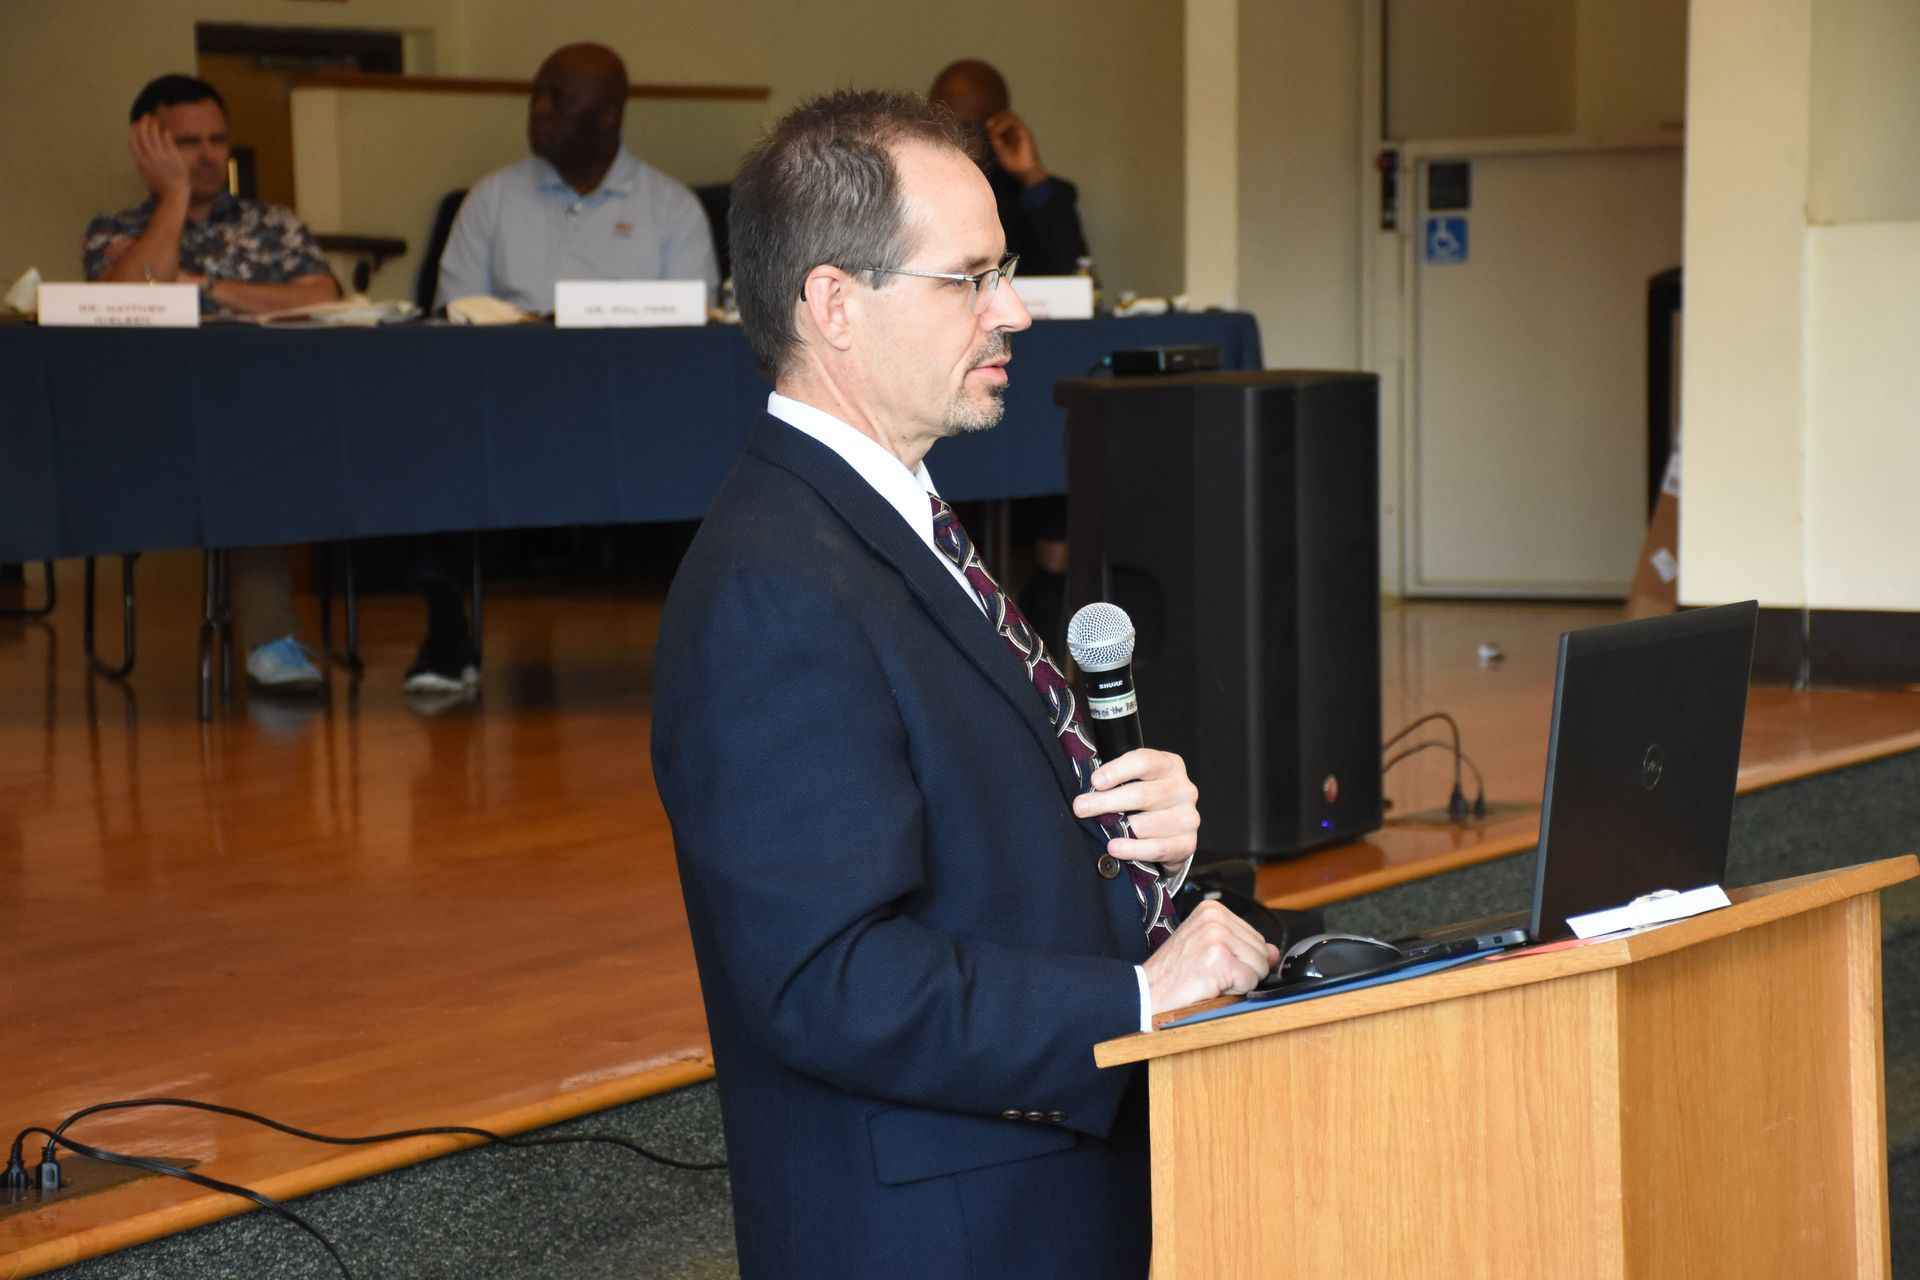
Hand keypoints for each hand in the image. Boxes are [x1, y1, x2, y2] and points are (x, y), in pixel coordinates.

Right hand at [128, 114, 189, 203]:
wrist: (175, 192)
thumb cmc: (160, 186)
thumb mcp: (145, 176)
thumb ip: (140, 165)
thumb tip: (137, 155)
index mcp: (141, 163)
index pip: (133, 143)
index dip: (133, 132)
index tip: (134, 124)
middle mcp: (150, 158)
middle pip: (143, 136)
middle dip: (143, 124)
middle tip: (145, 117)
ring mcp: (162, 156)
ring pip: (155, 136)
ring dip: (153, 126)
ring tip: (154, 120)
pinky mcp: (173, 156)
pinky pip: (167, 141)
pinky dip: (165, 134)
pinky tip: (165, 130)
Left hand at [984, 109, 1046, 186]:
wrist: (1024, 171)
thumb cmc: (1012, 163)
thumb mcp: (998, 149)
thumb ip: (994, 138)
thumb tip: (988, 125)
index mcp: (1010, 133)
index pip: (1002, 119)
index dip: (994, 119)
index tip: (986, 125)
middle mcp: (1016, 129)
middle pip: (1006, 114)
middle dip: (996, 117)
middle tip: (988, 124)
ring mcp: (1021, 130)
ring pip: (1010, 115)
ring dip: (999, 119)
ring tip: (992, 127)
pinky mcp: (1025, 132)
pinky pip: (1014, 122)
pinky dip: (1004, 124)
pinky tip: (998, 131)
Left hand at [1072, 747, 1197, 866]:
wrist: (1170, 834)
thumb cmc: (1146, 802)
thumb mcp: (1135, 781)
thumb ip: (1116, 781)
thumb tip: (1086, 794)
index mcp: (1170, 766)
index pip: (1144, 762)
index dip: (1117, 770)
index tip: (1095, 781)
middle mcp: (1184, 789)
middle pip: (1141, 794)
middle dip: (1106, 802)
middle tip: (1081, 808)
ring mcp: (1188, 818)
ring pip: (1145, 824)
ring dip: (1118, 828)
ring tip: (1100, 831)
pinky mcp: (1187, 844)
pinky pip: (1156, 848)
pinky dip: (1132, 849)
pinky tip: (1114, 847)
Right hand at [1141, 898, 1278, 1012]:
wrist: (1148, 990)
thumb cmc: (1175, 972)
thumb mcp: (1209, 948)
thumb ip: (1243, 946)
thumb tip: (1274, 952)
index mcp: (1213, 910)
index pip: (1256, 938)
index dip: (1241, 959)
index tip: (1213, 962)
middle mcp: (1215, 918)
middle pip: (1262, 952)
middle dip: (1243, 970)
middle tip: (1210, 973)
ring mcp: (1217, 936)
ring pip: (1260, 967)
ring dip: (1238, 981)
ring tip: (1209, 978)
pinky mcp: (1219, 958)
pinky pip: (1250, 981)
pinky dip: (1234, 991)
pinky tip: (1210, 985)